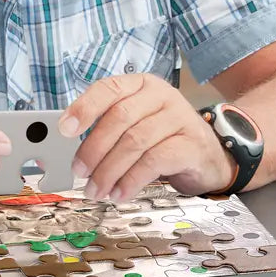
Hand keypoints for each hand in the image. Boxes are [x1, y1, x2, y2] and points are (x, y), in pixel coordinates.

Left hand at [58, 73, 235, 201]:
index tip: (64, 129)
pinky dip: (132, 179)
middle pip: (119, 118)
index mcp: (140, 84)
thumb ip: (107, 125)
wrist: (210, 154)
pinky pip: (155, 161)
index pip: (108, 89)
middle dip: (94, 148)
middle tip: (79, 172)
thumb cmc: (163, 137)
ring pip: (135, 142)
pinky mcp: (192, 144)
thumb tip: (70, 143)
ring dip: (110, 170)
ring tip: (97, 189)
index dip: (84, 108)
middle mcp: (161, 94)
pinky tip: (120, 192)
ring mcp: (179, 117)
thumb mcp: (135, 122)